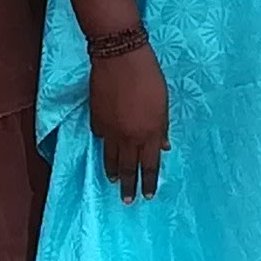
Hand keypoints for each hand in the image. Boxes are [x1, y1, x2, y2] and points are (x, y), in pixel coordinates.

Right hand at [89, 40, 168, 199]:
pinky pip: (100, 137)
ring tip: (113, 181)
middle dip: (128, 186)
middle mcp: (128, 136)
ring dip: (112, 171)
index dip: (149, 181)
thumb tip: (163, 147)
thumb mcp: (163, 103)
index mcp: (149, 133)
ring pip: (110, 157)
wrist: (120, 58)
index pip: (150, 165)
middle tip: (127, 201)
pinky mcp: (96, 118)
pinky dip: (103, 144)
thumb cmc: (149, 77)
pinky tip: (103, 147)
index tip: (147, 196)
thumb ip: (162, 128)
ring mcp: (110, 129)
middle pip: (128, 167)